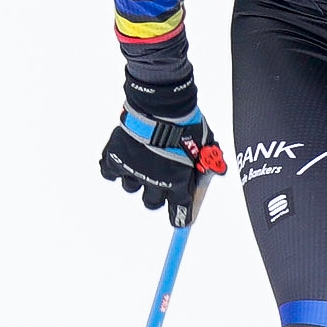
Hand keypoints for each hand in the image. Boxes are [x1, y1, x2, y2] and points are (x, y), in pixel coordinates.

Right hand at [101, 87, 224, 226]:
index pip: (179, 213)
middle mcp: (155, 183)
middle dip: (156, 194)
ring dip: (136, 177)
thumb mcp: (206, 145)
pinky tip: (122, 157)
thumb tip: (218, 171)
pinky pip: (109, 172)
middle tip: (157, 178)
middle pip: (151, 203)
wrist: (161, 106)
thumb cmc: (187, 124)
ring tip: (141, 159)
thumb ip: (208, 161)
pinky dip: (114, 167)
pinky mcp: (116, 159)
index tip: (178, 221)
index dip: (179, 218)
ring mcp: (134, 172)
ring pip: (131, 187)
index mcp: (178, 183)